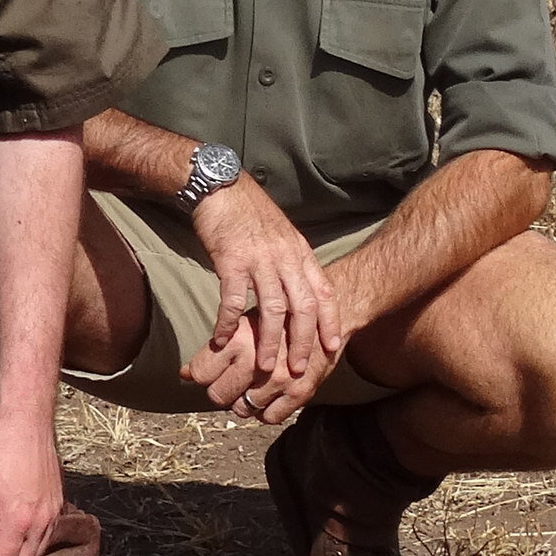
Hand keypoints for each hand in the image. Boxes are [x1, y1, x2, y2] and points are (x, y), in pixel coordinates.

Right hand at [189, 178, 341, 425]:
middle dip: (304, 341)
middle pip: (303, 306)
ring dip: (270, 341)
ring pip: (272, 309)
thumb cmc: (251, 214)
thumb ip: (294, 263)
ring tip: (266, 366)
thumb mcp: (283, 236)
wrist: (221, 186)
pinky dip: (229, 323)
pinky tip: (224, 340)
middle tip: (301, 369)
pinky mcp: (231, 260)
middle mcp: (285, 257)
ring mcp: (259, 259)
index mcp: (300, 253)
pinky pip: (233, 300)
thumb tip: (304, 292)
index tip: (334, 347)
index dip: (331, 322)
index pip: (324, 292)